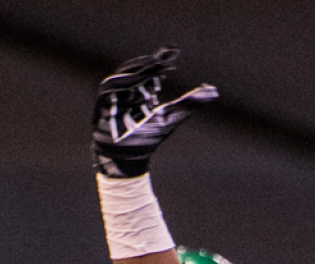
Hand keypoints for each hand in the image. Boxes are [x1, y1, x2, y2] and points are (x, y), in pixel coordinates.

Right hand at [91, 47, 217, 176]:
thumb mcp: (171, 117)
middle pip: (136, 70)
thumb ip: (189, 103)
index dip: (161, 60)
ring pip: (122, 77)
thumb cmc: (147, 138)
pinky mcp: (101, 106)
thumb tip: (213, 90)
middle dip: (150, 62)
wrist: (128, 159)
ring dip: (137, 72)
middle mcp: (125, 90)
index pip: (149, 69)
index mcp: (140, 89)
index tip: (175, 52)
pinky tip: (137, 86)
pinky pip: (108, 91)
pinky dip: (121, 86)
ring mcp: (111, 97)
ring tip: (153, 68)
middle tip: (166, 57)